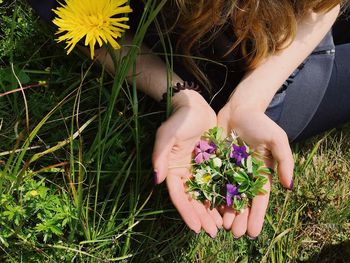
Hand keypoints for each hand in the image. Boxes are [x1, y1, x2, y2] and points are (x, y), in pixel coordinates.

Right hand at [152, 90, 222, 236]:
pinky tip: (232, 205)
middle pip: (193, 199)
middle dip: (202, 216)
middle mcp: (185, 172)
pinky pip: (218, 181)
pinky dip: (223, 194)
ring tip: (223, 225)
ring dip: (213, 209)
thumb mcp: (167, 136)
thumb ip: (160, 156)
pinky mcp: (212, 162)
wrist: (195, 105)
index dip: (186, 212)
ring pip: (206, 193)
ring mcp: (199, 168)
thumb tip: (157, 180)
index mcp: (172, 169)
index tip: (196, 228)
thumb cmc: (179, 120)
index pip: (178, 196)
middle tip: (213, 231)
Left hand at [217, 104, 293, 237]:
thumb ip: (284, 160)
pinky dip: (211, 195)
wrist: (239, 108)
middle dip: (239, 218)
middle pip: (242, 201)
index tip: (253, 232)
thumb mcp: (276, 139)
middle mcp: (244, 175)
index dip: (256, 215)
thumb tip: (288, 186)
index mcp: (260, 172)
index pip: (259, 199)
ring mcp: (229, 170)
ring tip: (221, 226)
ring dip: (225, 211)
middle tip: (234, 233)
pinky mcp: (215, 163)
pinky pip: (213, 182)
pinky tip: (208, 208)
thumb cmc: (260, 122)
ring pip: (227, 195)